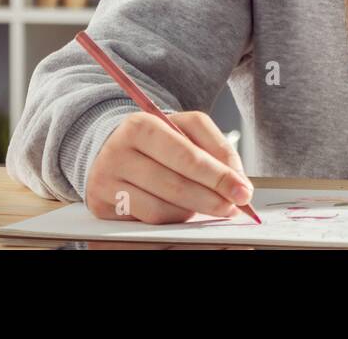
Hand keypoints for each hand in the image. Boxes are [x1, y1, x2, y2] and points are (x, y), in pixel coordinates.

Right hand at [85, 110, 253, 223]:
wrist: (112, 148)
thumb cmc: (157, 139)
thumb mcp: (186, 128)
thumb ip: (216, 146)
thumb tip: (237, 179)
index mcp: (140, 125)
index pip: (187, 156)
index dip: (218, 176)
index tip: (244, 190)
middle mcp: (118, 153)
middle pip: (175, 185)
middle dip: (212, 199)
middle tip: (234, 206)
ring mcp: (106, 182)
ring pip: (163, 209)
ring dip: (193, 211)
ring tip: (209, 204)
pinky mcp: (103, 206)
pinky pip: (149, 222)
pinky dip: (173, 218)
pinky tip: (184, 209)